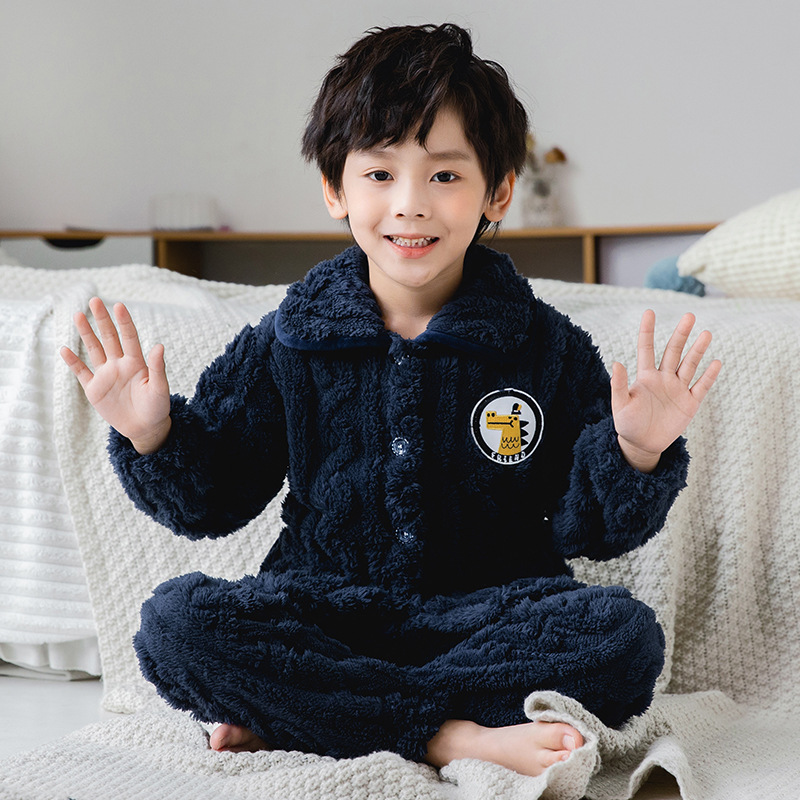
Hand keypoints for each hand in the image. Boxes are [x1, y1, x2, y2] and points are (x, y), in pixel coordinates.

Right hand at [60, 297, 171, 453]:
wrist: (145, 428)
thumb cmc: (157, 407)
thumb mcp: (159, 388)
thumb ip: (158, 368)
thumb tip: (159, 346)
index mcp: (136, 363)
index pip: (129, 337)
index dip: (124, 322)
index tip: (119, 305)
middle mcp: (119, 364)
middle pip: (109, 338)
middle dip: (102, 319)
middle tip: (94, 300)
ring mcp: (106, 375)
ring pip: (94, 349)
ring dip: (86, 333)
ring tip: (78, 315)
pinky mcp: (95, 389)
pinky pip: (82, 373)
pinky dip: (73, 362)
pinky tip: (64, 349)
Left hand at [611, 310, 720, 471]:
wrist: (642, 444)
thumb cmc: (627, 424)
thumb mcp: (620, 405)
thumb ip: (619, 385)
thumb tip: (616, 363)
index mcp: (645, 377)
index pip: (646, 348)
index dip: (647, 330)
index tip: (649, 311)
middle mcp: (663, 378)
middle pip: (673, 352)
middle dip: (681, 334)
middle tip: (689, 316)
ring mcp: (678, 389)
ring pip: (690, 365)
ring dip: (697, 350)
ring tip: (706, 333)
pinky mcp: (689, 403)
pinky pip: (701, 386)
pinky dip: (709, 375)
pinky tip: (716, 362)